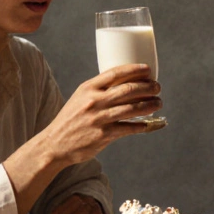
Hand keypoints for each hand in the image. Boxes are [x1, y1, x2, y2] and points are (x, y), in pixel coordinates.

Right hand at [38, 64, 162, 165]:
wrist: (54, 144)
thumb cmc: (71, 119)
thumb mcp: (80, 98)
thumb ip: (99, 90)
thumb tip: (126, 83)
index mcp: (88, 88)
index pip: (115, 73)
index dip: (134, 69)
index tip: (148, 69)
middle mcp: (94, 101)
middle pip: (128, 89)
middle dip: (148, 87)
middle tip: (157, 87)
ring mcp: (99, 118)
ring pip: (132, 108)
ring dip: (150, 105)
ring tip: (158, 103)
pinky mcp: (104, 135)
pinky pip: (129, 128)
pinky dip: (141, 125)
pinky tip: (148, 124)